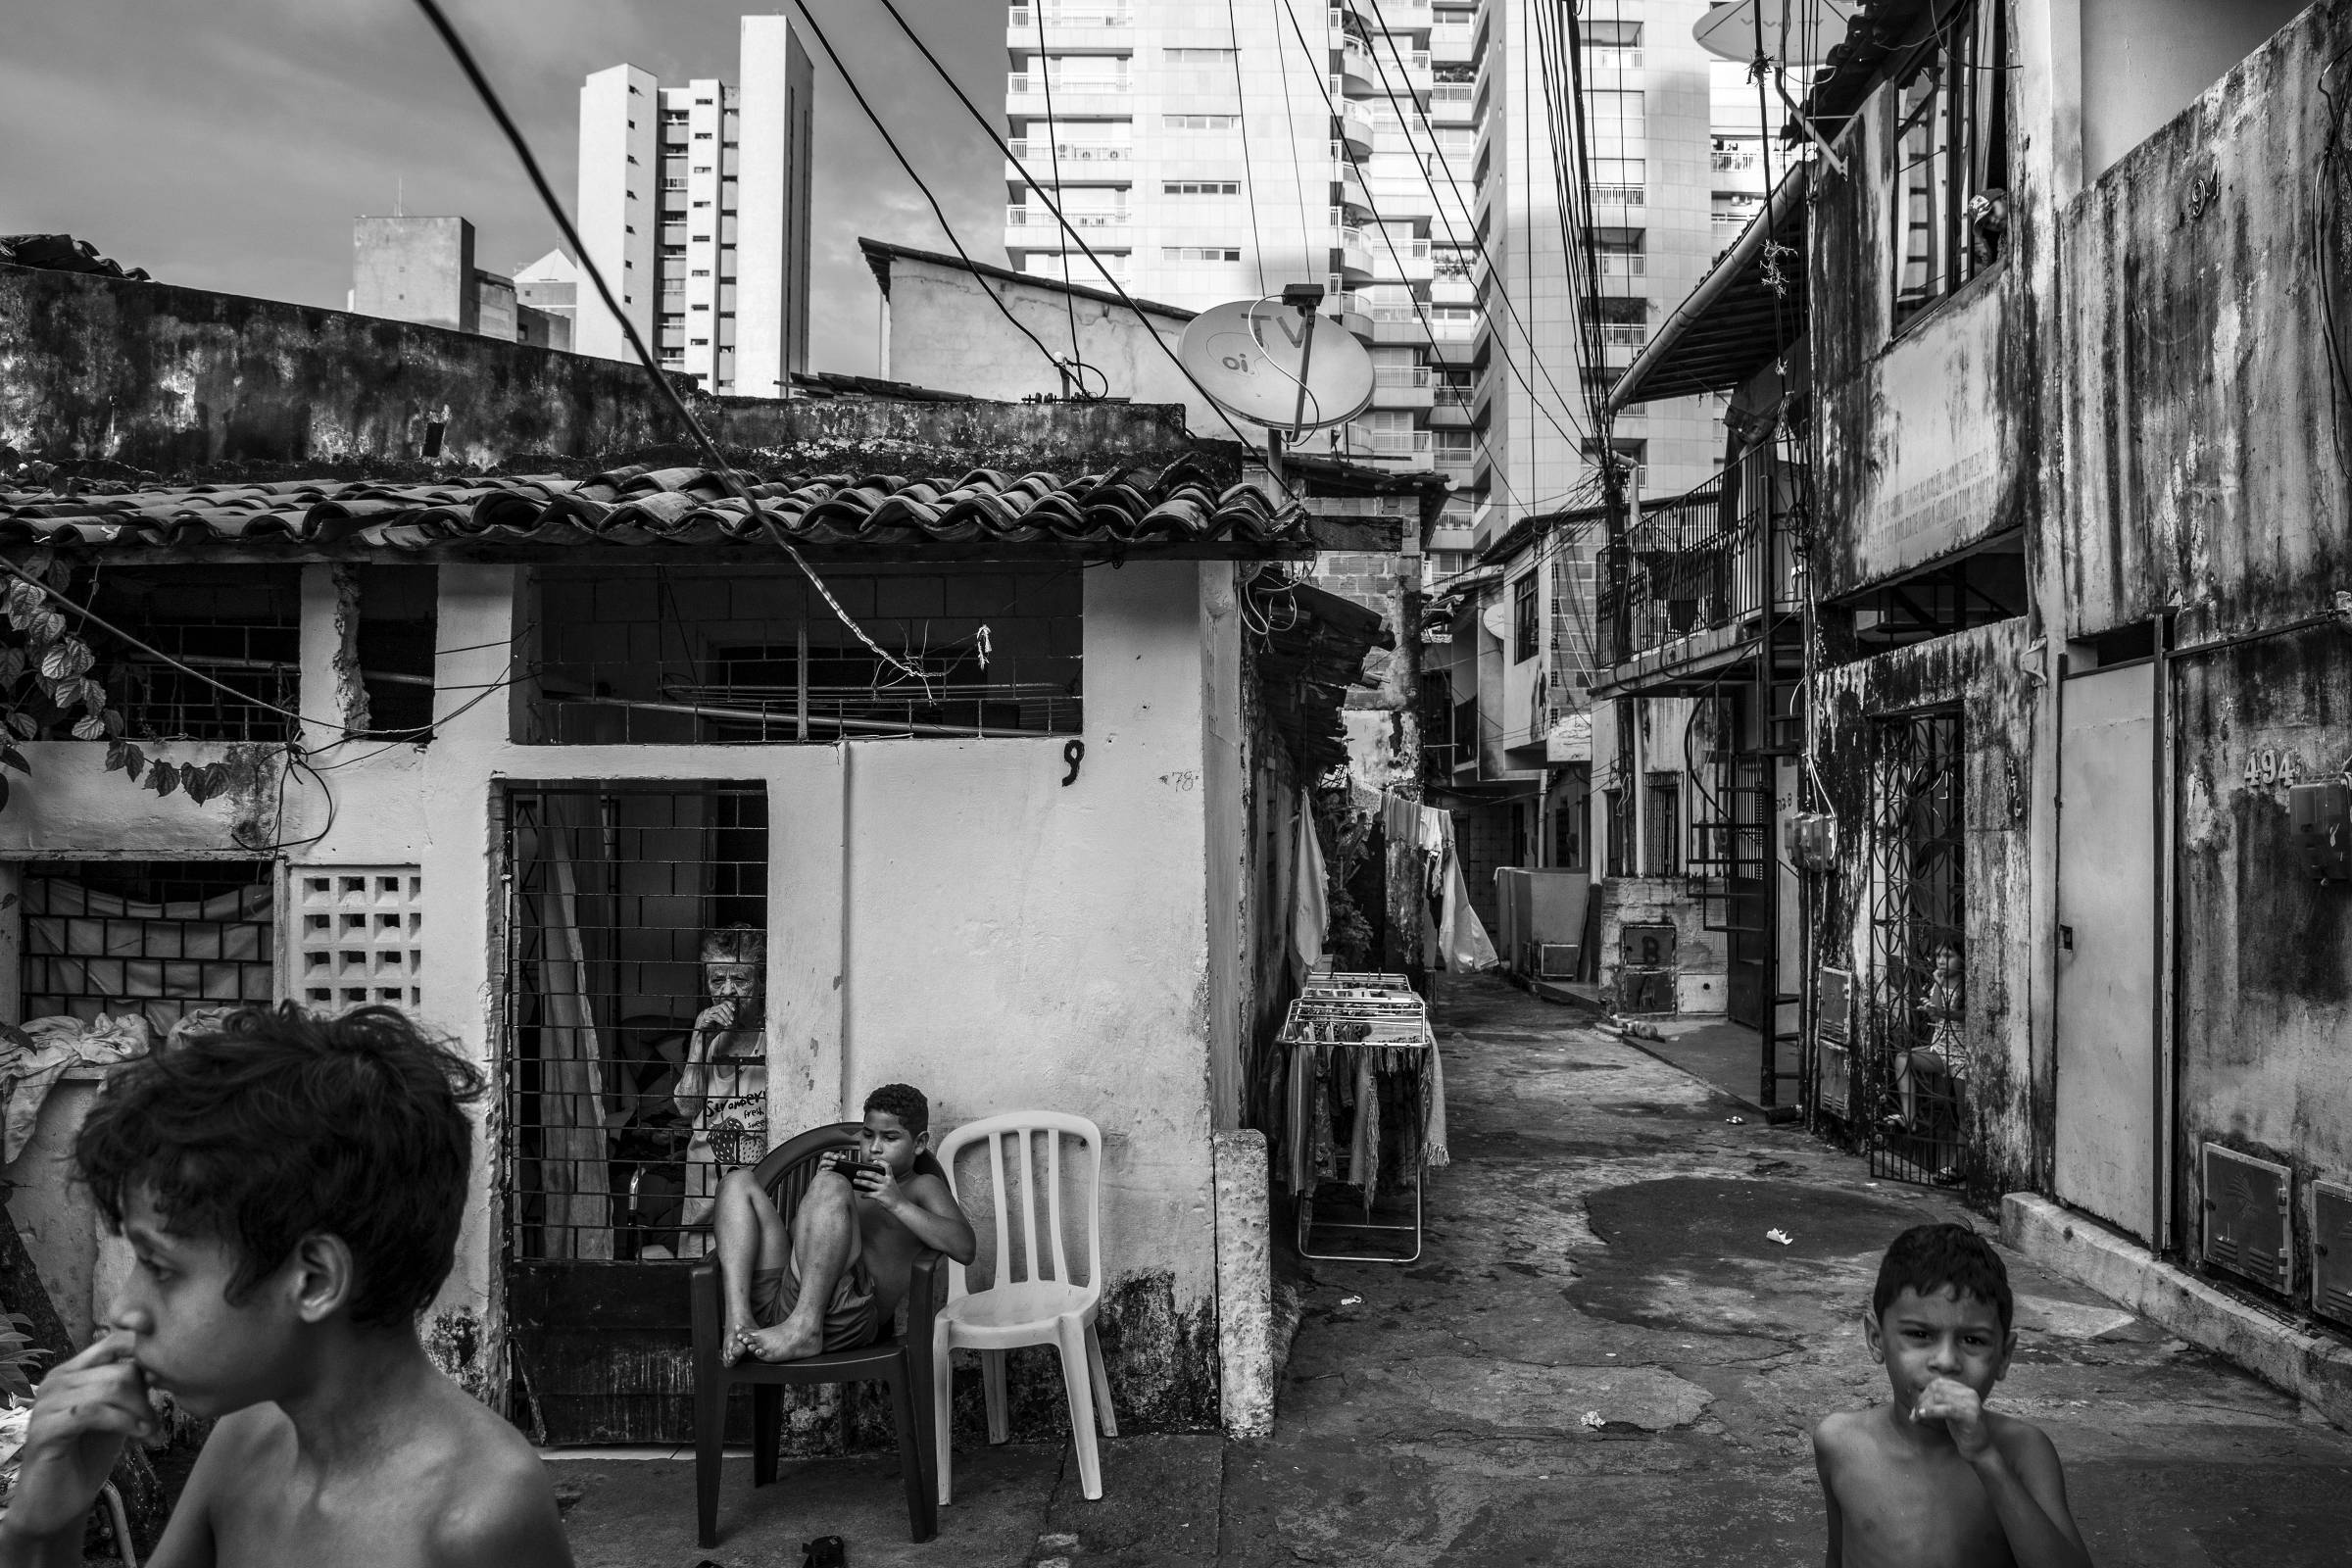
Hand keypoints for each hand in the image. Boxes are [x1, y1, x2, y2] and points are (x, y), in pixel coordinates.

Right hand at [3, 1332, 155, 1542]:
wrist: (57, 1502)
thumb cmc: (90, 1454)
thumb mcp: (119, 1411)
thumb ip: (133, 1385)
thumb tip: (165, 1362)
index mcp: (74, 1370)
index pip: (116, 1341)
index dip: (147, 1352)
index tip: (168, 1375)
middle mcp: (57, 1380)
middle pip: (120, 1368)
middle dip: (147, 1396)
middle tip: (156, 1421)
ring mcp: (46, 1403)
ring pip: (110, 1388)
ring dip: (140, 1411)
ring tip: (150, 1431)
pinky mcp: (44, 1429)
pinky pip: (93, 1412)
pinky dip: (124, 1422)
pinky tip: (139, 1435)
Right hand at [694, 1000, 738, 1034]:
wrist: (707, 1032)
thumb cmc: (716, 1027)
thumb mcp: (724, 1021)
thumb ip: (729, 1018)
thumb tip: (737, 1016)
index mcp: (718, 1008)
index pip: (725, 1002)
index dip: (730, 1004)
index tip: (734, 1010)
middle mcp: (714, 1008)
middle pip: (722, 1005)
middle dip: (729, 1012)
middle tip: (733, 1019)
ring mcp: (710, 1012)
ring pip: (719, 1010)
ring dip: (726, 1017)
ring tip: (730, 1023)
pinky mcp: (707, 1017)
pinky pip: (715, 1016)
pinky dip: (721, 1020)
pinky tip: (725, 1024)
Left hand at [846, 1160, 900, 1210]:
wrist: (901, 1206)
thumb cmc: (895, 1197)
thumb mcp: (892, 1186)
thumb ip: (884, 1183)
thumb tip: (870, 1181)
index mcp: (891, 1178)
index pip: (887, 1166)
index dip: (880, 1162)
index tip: (874, 1162)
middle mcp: (887, 1182)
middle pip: (873, 1174)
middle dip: (864, 1172)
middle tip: (858, 1172)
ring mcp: (883, 1189)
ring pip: (868, 1183)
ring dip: (860, 1181)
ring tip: (855, 1181)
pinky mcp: (880, 1196)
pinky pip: (869, 1194)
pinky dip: (864, 1195)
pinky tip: (862, 1195)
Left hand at [1912, 1376, 1993, 1461]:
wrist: (1980, 1449)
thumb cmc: (1963, 1431)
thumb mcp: (1949, 1413)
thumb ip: (1937, 1404)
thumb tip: (1915, 1403)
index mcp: (1965, 1390)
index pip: (1938, 1383)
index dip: (1924, 1393)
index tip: (1917, 1406)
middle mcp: (1969, 1393)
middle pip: (1937, 1389)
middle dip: (1922, 1400)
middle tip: (1914, 1413)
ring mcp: (1971, 1403)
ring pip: (1939, 1397)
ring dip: (1923, 1407)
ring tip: (1916, 1417)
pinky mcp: (1970, 1415)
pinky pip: (1946, 1409)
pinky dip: (1931, 1411)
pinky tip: (1921, 1415)